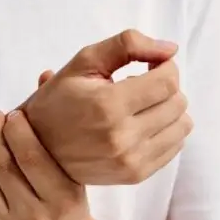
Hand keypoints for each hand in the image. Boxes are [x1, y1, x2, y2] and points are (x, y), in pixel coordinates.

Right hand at [23, 29, 192, 184]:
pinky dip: (166, 131)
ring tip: (141, 106)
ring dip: (169, 109)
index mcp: (108, 105)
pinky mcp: (134, 175)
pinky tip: (142, 124)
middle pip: (177, 102)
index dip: (165, 67)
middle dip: (166, 87)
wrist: (37, 148)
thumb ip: (127, 44)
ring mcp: (129, 161)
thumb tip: (171, 49)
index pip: (168, 81)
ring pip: (182, 125)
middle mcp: (121, 137)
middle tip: (141, 85)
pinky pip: (174, 146)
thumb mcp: (83, 62)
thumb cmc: (59, 100)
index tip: (149, 65)